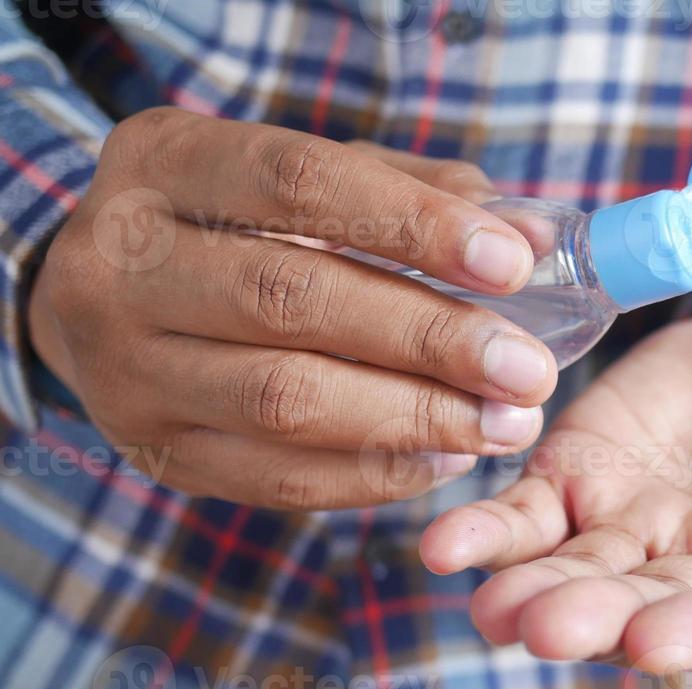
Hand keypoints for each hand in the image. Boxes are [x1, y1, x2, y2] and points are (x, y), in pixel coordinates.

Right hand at [25, 108, 557, 508]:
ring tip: (505, 424)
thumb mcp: (311, 183)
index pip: (298, 181)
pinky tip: (448, 458)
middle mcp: (119, 263)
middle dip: (430, 338)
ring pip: (286, 400)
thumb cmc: (242, 228)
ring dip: (415, 417)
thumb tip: (537, 236)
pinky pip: (278, 478)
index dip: (413, 223)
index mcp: (163, 162)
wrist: (109, 300)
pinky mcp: (153, 452)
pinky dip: (377, 474)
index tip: (512, 263)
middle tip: (529, 369)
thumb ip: (419, 196)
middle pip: (292, 299)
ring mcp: (125, 368)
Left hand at [420, 303, 691, 674]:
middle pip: (653, 608)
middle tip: (546, 627)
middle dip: (600, 619)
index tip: (660, 641)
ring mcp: (640, 531)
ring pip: (581, 575)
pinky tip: (442, 546)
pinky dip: (490, 534)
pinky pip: (531, 519)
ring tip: (489, 603)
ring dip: (534, 592)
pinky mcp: (582, 483)